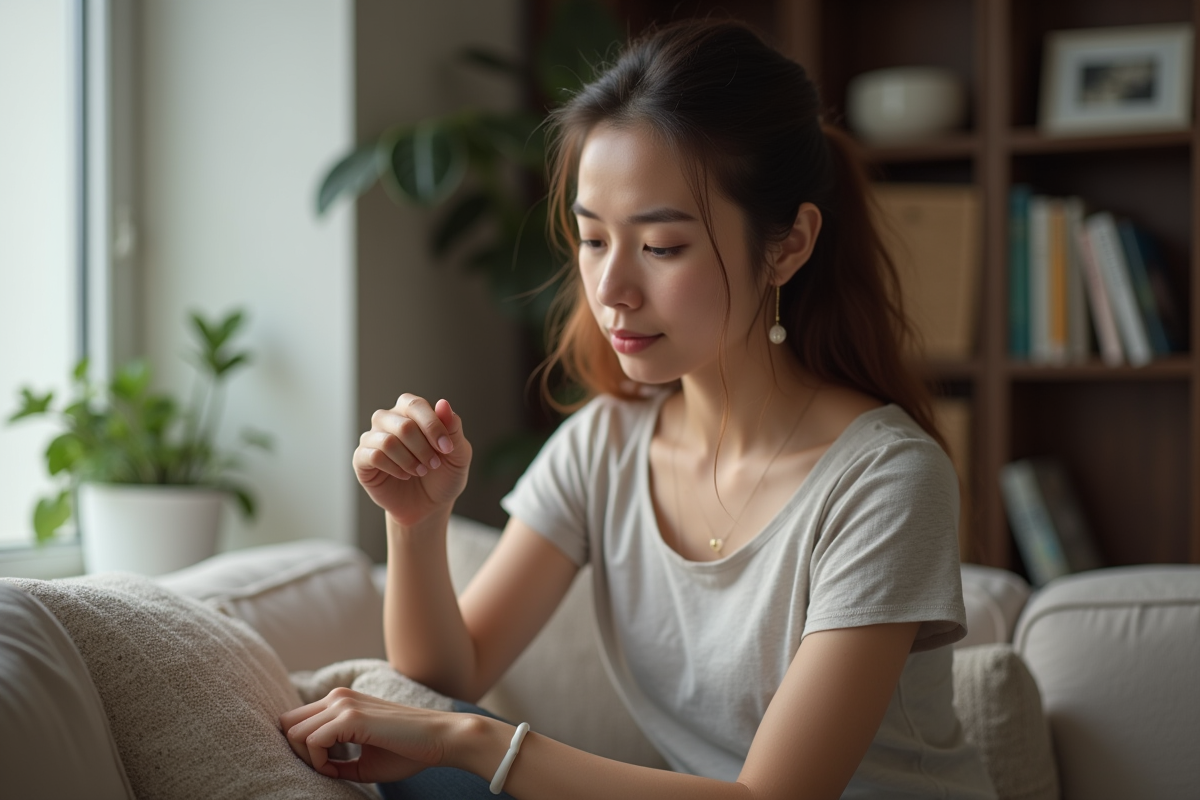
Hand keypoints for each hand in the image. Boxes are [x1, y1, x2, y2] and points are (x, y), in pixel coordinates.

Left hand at [280, 687, 446, 782]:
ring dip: (306, 759)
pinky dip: (318, 763)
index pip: (295, 720)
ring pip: (294, 732)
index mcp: (341, 701)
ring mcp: (344, 704)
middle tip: (322, 770)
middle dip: (296, 753)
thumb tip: (312, 770)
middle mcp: (338, 696)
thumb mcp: (362, 759)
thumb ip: (335, 761)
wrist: (441, 739)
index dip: (301, 749)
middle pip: (287, 724)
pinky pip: (312, 742)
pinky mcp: (351, 717)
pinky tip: (336, 770)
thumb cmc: (407, 751)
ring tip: (332, 771)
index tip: (325, 768)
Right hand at [354, 395, 471, 526]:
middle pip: (403, 425)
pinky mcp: (362, 459)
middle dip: (423, 449)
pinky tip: (404, 475)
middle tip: (434, 464)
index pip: (415, 405)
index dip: (433, 426)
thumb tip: (443, 404)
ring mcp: (372, 438)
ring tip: (421, 471)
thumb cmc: (443, 475)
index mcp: (411, 411)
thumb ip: (453, 428)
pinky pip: (374, 456)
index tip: (447, 449)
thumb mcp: (458, 454)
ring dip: (409, 461)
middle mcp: (388, 420)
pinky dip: (394, 468)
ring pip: (387, 441)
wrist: (429, 506)